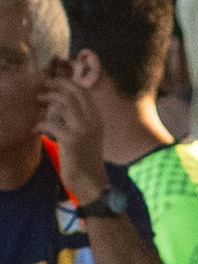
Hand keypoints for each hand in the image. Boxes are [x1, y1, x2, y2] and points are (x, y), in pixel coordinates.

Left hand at [37, 77, 107, 205]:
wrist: (91, 181)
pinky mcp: (71, 140)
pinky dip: (41, 124)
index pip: (85, 93)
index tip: (55, 81)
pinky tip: (34, 129)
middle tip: (43, 85)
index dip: (70, 84)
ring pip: (65, 104)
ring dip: (49, 99)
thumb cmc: (86, 161)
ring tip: (37, 99)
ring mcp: (83, 130)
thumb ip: (79, 123)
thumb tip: (62, 111)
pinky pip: (52, 124)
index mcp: (97, 119)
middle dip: (58, 85)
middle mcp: (93, 121)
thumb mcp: (88, 137)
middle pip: (75, 94)